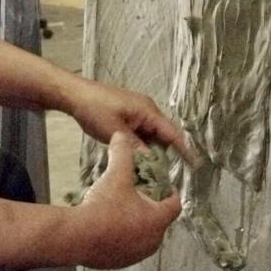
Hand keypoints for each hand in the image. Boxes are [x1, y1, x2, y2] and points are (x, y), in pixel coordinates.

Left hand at [60, 75, 197, 166]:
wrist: (74, 95)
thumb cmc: (94, 109)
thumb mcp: (115, 132)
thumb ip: (135, 148)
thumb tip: (151, 162)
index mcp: (148, 111)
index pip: (172, 133)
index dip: (184, 149)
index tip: (196, 165)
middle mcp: (147, 110)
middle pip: (164, 135)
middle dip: (169, 154)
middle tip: (173, 176)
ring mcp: (137, 111)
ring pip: (152, 135)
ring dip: (154, 151)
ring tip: (158, 173)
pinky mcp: (128, 115)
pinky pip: (142, 132)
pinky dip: (144, 146)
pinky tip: (141, 161)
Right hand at [73, 132, 181, 268]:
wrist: (78, 236)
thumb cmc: (103, 207)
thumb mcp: (116, 174)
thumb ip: (122, 153)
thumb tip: (120, 137)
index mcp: (157, 220)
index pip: (175, 204)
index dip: (170, 191)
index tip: (163, 184)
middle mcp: (152, 241)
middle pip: (159, 220)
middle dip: (151, 205)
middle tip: (138, 192)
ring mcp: (136, 254)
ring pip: (143, 234)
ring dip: (136, 221)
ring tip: (121, 205)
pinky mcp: (120, 262)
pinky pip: (127, 245)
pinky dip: (123, 234)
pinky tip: (108, 222)